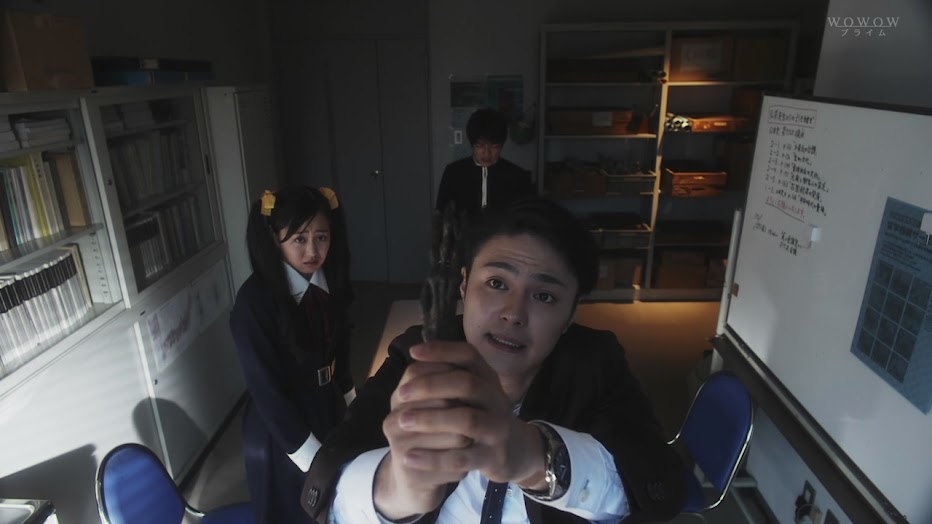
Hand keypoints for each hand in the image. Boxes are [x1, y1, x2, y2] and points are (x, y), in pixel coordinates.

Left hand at [373, 341, 546, 517]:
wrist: (516, 451)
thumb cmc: (483, 415)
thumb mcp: (474, 393)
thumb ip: (450, 376)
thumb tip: (416, 358)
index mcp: (488, 379)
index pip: (468, 355)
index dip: (442, 350)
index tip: (413, 352)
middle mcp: (496, 399)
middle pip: (466, 384)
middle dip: (430, 386)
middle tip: (401, 394)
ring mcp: (498, 429)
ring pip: (467, 420)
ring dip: (431, 419)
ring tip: (401, 421)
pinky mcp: (493, 457)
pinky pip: (462, 458)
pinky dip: (434, 458)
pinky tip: (410, 457)